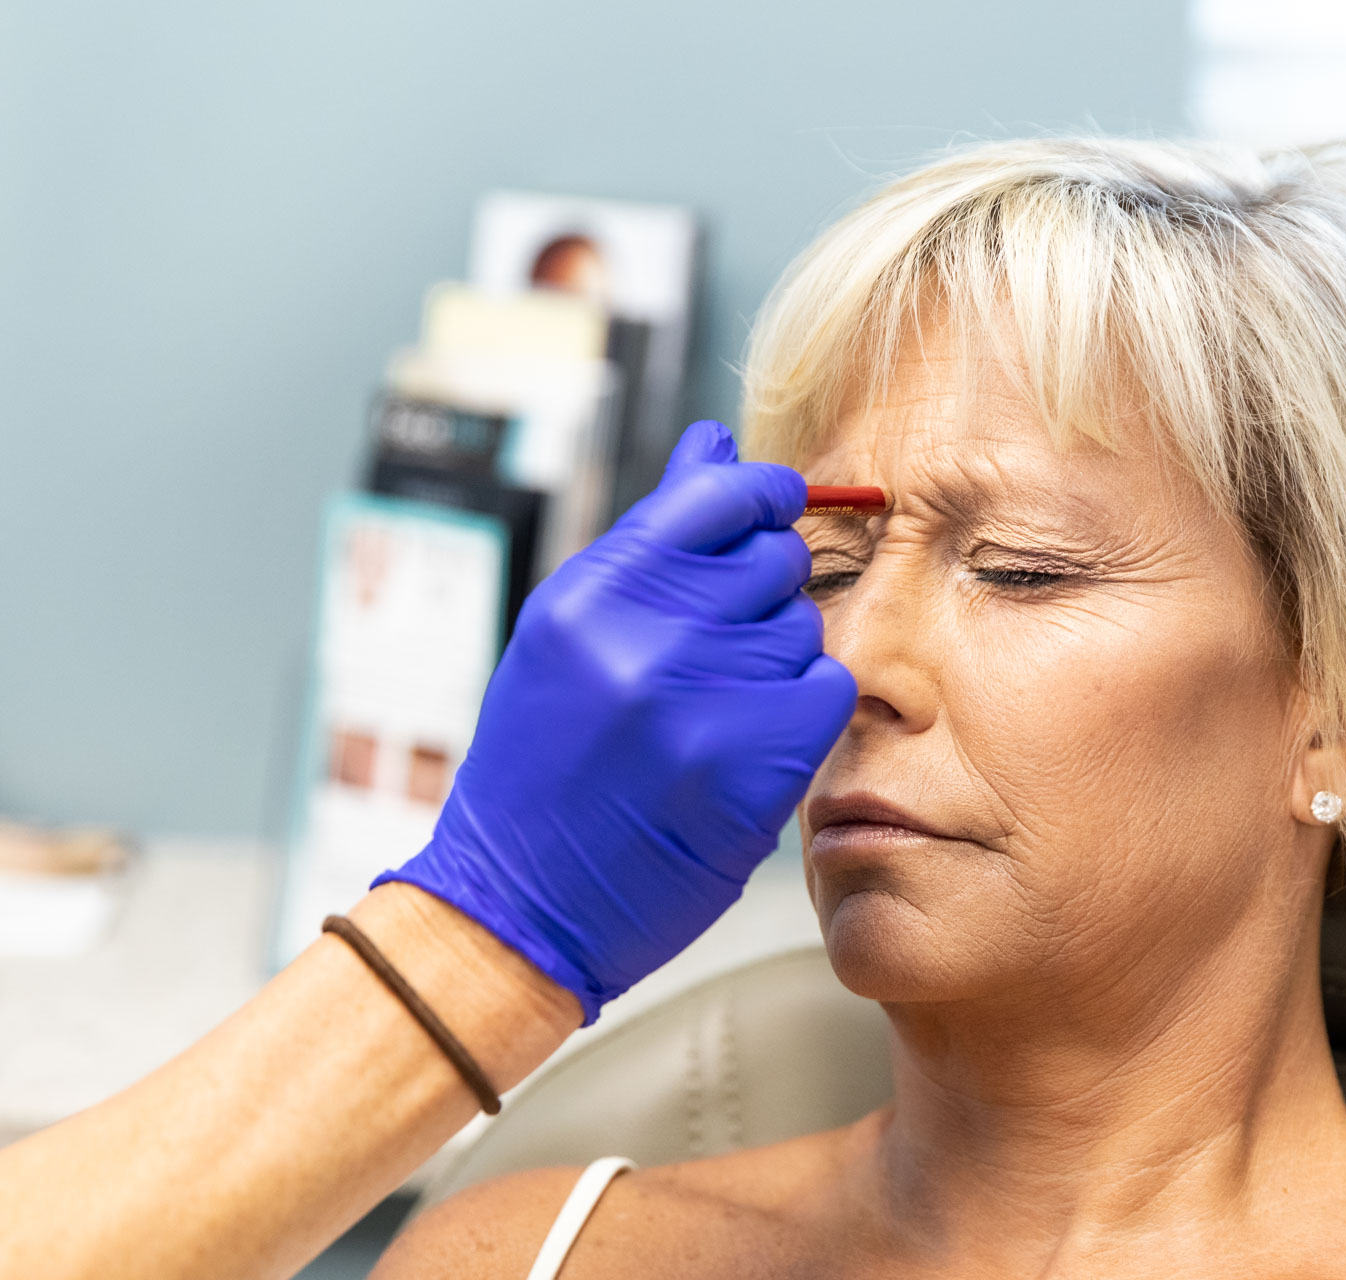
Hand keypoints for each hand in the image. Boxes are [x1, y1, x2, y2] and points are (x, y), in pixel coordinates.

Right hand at [375, 421, 855, 1022]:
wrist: (519, 904)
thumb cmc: (544, 763)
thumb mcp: (572, 634)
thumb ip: (653, 539)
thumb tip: (717, 442)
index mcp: (591, 595)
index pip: (717, 496)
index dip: (762, 495)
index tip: (777, 504)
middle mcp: (644, 639)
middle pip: (773, 561)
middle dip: (762, 593)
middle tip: (715, 650)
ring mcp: (702, 703)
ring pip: (803, 628)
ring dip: (776, 661)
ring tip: (711, 710)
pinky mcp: (755, 765)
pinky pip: (826, 690)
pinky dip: (802, 712)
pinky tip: (748, 742)